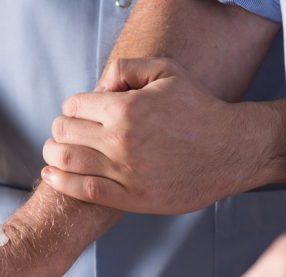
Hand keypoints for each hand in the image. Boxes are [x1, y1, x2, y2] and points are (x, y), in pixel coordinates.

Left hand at [41, 57, 285, 213]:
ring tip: (55, 151)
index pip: (73, 106)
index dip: (73, 106)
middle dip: (61, 128)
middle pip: (64, 133)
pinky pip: (84, 191)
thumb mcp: (167, 72)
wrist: (232, 150)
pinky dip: (61, 181)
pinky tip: (53, 174)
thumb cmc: (201, 111)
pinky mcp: (132, 198)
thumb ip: (127, 69)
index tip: (80, 112)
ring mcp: (125, 172)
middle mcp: (121, 142)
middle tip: (66, 131)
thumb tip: (98, 85)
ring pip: (66, 161)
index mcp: (126, 109)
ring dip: (53, 154)